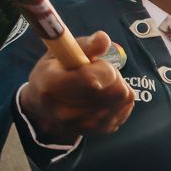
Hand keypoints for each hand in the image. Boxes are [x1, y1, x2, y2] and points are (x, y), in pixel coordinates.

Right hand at [20, 31, 134, 141]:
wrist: (44, 107)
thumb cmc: (54, 71)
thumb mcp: (62, 52)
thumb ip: (85, 45)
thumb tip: (103, 39)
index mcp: (52, 86)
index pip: (92, 80)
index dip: (102, 67)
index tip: (95, 62)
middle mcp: (66, 112)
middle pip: (115, 90)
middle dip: (113, 74)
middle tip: (99, 70)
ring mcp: (84, 125)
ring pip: (124, 98)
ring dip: (118, 85)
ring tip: (101, 83)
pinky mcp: (100, 131)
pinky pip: (126, 108)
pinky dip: (121, 98)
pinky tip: (105, 94)